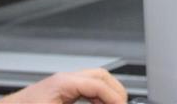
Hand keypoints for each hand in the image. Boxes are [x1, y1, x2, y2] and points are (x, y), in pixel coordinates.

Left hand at [0, 68, 127, 103]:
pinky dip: (97, 97)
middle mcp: (64, 79)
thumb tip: (100, 102)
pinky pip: (86, 89)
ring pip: (94, 81)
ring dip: (107, 94)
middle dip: (116, 91)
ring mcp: (62, 84)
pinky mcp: (60, 92)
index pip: (99, 84)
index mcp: (64, 82)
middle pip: (100, 75)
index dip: (115, 98)